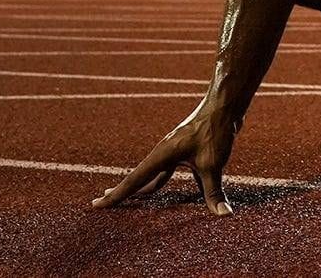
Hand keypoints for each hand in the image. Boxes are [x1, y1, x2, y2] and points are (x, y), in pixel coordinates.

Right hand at [91, 102, 236, 214]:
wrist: (223, 105)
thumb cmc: (214, 130)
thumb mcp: (213, 164)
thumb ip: (214, 192)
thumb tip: (224, 216)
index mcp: (161, 155)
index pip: (133, 180)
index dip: (115, 195)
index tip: (96, 205)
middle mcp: (163, 152)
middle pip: (137, 177)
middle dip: (121, 191)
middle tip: (101, 201)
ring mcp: (172, 150)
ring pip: (152, 174)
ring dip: (142, 187)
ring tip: (132, 198)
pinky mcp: (183, 150)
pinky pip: (167, 170)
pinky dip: (161, 181)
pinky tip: (164, 190)